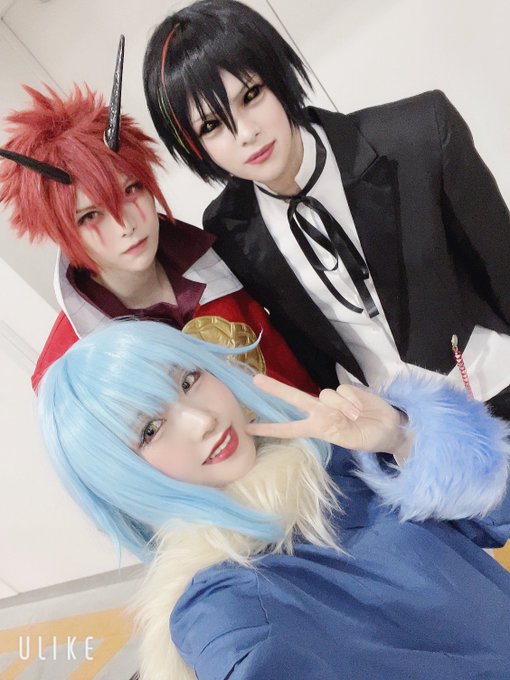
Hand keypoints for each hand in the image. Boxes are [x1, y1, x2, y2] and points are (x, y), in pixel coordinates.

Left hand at [246, 374, 410, 457]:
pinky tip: (360, 409)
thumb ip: (338, 426)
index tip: (248, 427)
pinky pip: (342, 390)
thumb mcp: (348, 440)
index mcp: (317, 428)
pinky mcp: (348, 390)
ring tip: (355, 417)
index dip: (269, 428)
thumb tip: (335, 412)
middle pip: (294, 398)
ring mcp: (333, 400)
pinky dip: (351, 400)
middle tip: (255, 380)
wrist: (390, 429)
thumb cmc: (366, 438)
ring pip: (325, 394)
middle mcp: (321, 411)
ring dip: (340, 406)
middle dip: (275, 389)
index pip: (288, 428)